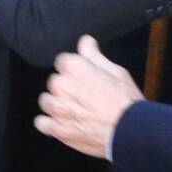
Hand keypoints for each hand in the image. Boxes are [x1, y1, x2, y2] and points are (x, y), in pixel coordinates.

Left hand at [34, 35, 142, 159]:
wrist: (130, 131)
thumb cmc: (125, 99)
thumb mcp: (116, 71)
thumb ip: (94, 56)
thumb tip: (85, 41)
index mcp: (75, 67)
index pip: (62, 61)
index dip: (73, 68)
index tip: (82, 75)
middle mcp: (61, 86)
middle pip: (54, 81)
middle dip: (65, 86)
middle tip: (83, 94)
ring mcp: (57, 108)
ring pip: (46, 100)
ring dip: (57, 103)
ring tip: (74, 109)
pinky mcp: (57, 129)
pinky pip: (41, 122)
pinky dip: (49, 122)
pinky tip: (62, 122)